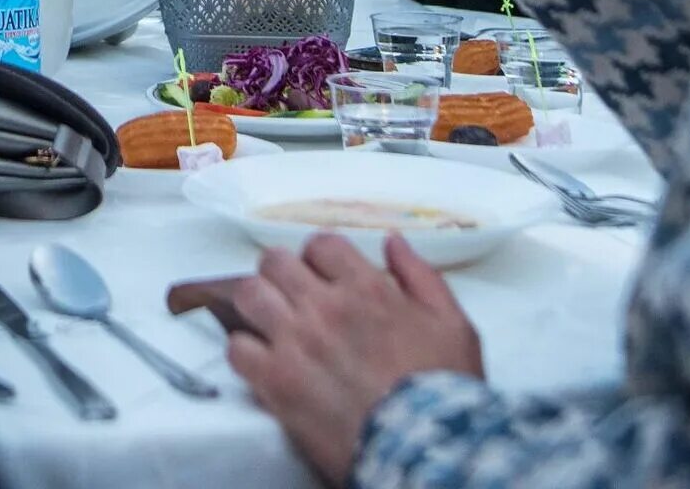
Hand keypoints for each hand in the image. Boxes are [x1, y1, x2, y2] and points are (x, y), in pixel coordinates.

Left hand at [229, 235, 482, 483]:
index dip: (318, 257)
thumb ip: (420, 275)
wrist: (423, 447)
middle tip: (290, 295)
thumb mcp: (452, 323)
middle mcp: (324, 306)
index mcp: (366, 287)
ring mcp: (296, 342)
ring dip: (257, 304)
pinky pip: (237, 349)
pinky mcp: (275, 383)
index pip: (320, 244)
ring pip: (248, 295)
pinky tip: (263, 362)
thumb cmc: (442, 386)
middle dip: (281, 273)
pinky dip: (245, 351)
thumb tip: (392, 241)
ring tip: (269, 323)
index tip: (322, 275)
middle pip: (275, 262)